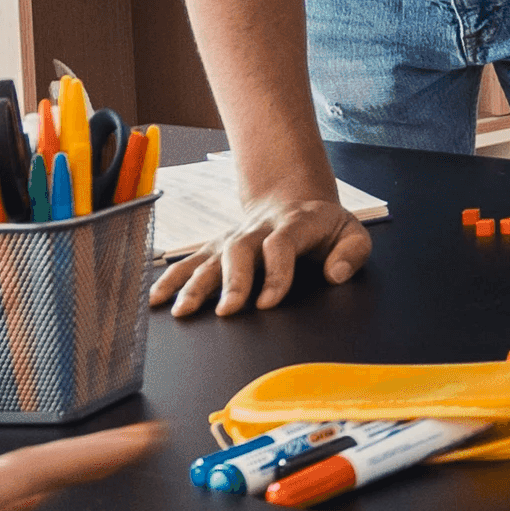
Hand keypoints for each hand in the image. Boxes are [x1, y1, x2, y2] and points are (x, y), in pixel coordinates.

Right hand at [150, 197, 371, 317]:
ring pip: (211, 257)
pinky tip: (156, 299)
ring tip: (183, 311)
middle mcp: (259, 229)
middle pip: (240, 250)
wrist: (294, 199)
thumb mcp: (353, 232)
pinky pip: (191, 261)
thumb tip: (335, 274)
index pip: (281, 245)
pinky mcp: (218, 247)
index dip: (275, 273)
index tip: (268, 303)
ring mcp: (234, 237)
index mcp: (295, 224)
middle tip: (228, 311)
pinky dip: (172, 279)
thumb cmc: (326, 227)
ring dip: (195, 283)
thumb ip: (353, 252)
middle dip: (233, 281)